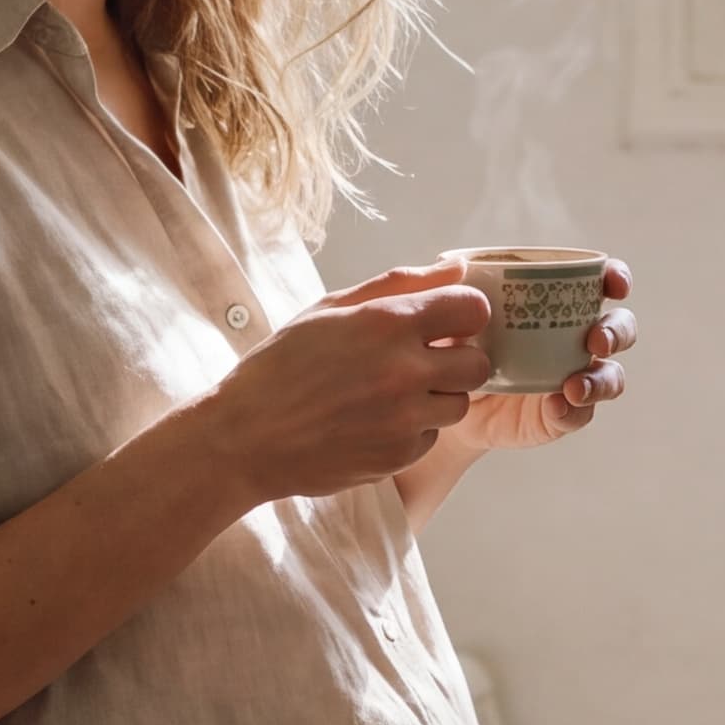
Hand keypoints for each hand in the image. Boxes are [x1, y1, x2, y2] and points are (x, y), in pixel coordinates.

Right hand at [197, 269, 495, 500]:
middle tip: (422, 363)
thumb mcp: (330, 309)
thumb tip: (454, 268)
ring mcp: (404, 418)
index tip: (447, 323)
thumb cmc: (281, 367)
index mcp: (387, 323)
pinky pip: (431, 437)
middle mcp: (404, 371)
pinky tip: (374, 423)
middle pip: (478, 363)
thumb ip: (398, 284)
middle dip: (457, 360)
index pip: (472, 310)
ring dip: (436, 397)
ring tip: (392, 395)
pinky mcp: (399, 456)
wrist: (246, 439)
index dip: (464, 315)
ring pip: (459, 404)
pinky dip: (412, 430)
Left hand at [453, 256, 632, 453]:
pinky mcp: (562, 414)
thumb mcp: (448, 314)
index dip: (617, 278)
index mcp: (559, 302)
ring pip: (611, 376)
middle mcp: (575, 338)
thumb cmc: (453, 344)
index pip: (601, 282)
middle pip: (620, 328)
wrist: (442, 400)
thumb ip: (450, 287)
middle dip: (616, 332)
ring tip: (574, 387)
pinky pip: (581, 414)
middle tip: (595, 340)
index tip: (614, 284)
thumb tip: (454, 262)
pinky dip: (573, 410)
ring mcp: (574, 377)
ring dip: (602, 379)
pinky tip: (555, 407)